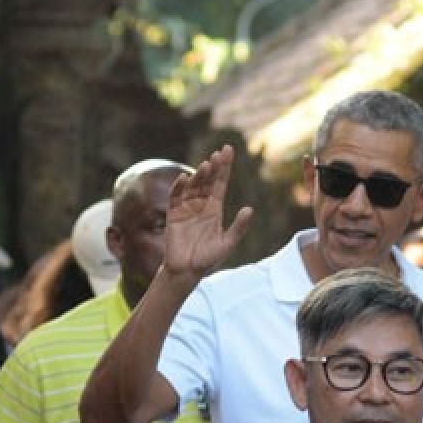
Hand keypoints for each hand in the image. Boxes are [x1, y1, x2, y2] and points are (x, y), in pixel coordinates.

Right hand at [163, 144, 253, 281]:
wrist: (187, 271)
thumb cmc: (208, 259)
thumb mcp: (228, 243)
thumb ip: (238, 227)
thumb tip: (250, 209)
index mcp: (215, 209)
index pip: (220, 183)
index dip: (224, 168)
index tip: (228, 151)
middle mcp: (201, 205)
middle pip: (207, 181)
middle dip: (214, 167)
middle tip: (219, 153)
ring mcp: (186, 208)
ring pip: (193, 186)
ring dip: (200, 175)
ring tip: (207, 165)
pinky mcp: (173, 214)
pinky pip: (175, 197)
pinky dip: (179, 187)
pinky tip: (185, 178)